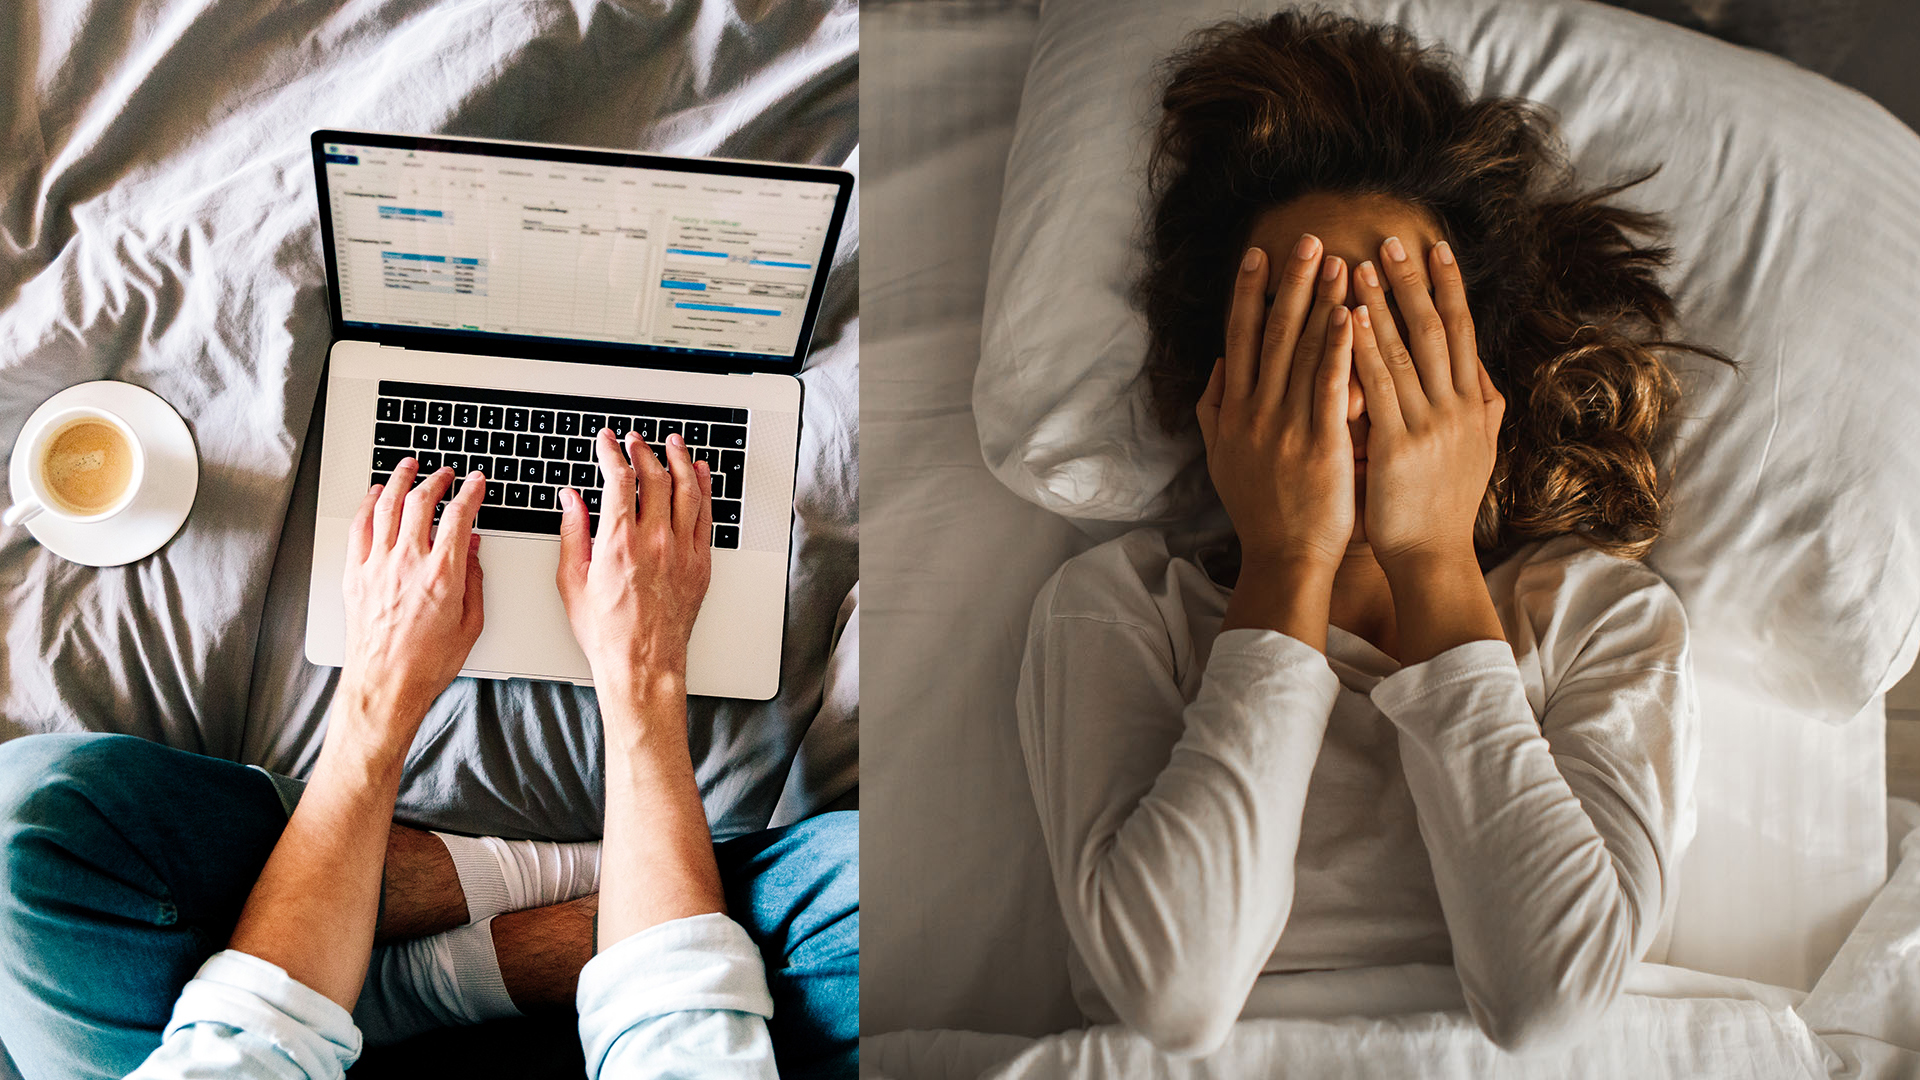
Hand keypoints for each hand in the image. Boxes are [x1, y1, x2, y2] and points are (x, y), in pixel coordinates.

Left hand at [339, 460, 486, 744]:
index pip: (459, 516)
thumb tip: (472, 548)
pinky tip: (375, 494)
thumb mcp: (470, 622)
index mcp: (442, 575)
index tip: (475, 482)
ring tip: (408, 467)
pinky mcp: (355, 574)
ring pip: (386, 506)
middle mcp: (408, 564)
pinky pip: (359, 527)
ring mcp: (377, 566)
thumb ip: (474, 578)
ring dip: (399, 480)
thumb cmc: (427, 663)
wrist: (385, 684)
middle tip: (444, 472)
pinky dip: (368, 504)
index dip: (470, 492)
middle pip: (420, 502)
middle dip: (436, 480)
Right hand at [555, 429, 713, 693]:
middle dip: (643, 451)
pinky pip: (706, 515)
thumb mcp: (572, 581)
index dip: (612, 452)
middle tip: (635, 440)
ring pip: (686, 490)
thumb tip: (571, 499)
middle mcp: (654, 541)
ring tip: (672, 443)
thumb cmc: (607, 631)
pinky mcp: (700, 563)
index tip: (607, 441)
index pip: (618, 479)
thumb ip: (572, 533)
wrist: (642, 663)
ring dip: (679, 460)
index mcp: (618, 542)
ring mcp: (682, 550)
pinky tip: (700, 474)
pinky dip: (704, 489)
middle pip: (655, 477)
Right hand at [1197, 236, 1356, 571]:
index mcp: (1234, 411)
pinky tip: (1350, 315)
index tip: (1258, 255)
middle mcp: (1255, 411)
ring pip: (1302, 352)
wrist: (1284, 557)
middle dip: (1290, 283)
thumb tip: (1218, 367)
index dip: (1247, 294)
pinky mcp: (1321, 444)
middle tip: (1307, 239)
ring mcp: (1286, 426)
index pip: (1239, 339)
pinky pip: (1330, 387)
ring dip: (1320, 302)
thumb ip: (1215, 410)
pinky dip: (1338, 348)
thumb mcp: (1222, 458)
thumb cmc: (1259, 510)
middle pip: (1270, 333)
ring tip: (1338, 261)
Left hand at [1349, 236, 1504, 573]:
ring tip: (1359, 265)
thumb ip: (1482, 410)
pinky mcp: (1399, 447)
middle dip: (1413, 282)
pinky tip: (1349, 319)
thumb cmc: (1444, 507)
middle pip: (1437, 329)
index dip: (1450, 288)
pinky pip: (1380, 388)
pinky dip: (1365, 350)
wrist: (1433, 557)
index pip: (1463, 332)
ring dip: (1382, 304)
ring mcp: (1430, 426)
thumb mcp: (1477, 452)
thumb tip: (1485, 374)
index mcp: (1472, 404)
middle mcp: (1457, 408)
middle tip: (1393, 239)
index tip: (1436, 248)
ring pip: (1406, 351)